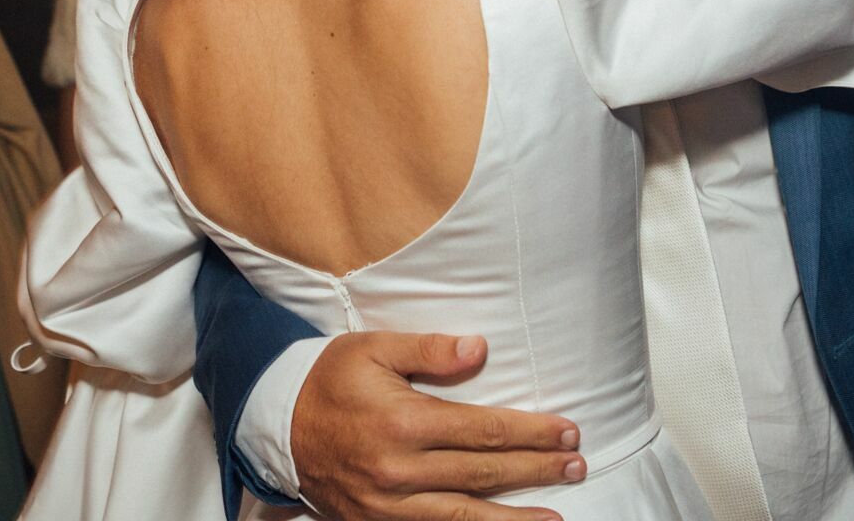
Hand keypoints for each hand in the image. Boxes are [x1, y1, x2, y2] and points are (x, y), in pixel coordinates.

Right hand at [290, 332, 583, 520]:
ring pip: (465, 517)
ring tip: (555, 519)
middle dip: (536, 469)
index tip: (567, 431)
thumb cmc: (330, 380)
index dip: (531, 432)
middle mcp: (400, 471)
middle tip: (577, 466)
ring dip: (514, 519)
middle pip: (485, 473)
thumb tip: (480, 350)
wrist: (276, 427)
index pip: (485, 430)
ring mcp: (389, 506)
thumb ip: (429, 350)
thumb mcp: (373, 349)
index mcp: (405, 423)